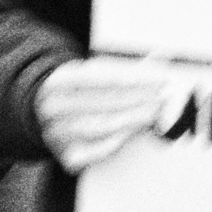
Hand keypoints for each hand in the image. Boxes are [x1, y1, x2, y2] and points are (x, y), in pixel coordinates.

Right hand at [36, 54, 178, 172]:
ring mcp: (58, 132)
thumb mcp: (95, 74)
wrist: (48, 118)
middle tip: (164, 97)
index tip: (161, 79)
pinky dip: (121, 140)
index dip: (137, 78)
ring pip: (104, 125)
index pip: (105, 76)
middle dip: (140, 98)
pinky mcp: (67, 155)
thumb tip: (161, 56)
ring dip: (134, 118)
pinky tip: (138, 130)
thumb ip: (127, 69)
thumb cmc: (81, 93)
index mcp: (62, 80)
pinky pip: (99, 149)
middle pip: (107, 101)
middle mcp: (55, 106)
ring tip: (155, 112)